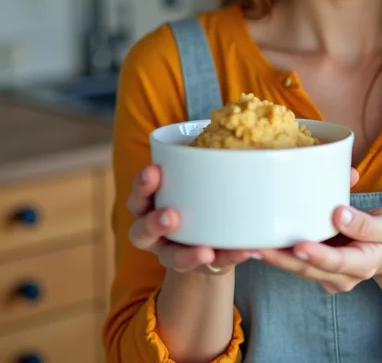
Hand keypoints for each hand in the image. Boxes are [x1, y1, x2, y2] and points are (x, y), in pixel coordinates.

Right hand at [126, 165, 254, 274]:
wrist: (210, 241)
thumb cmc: (200, 195)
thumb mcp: (198, 176)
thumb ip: (208, 156)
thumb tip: (241, 112)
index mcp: (150, 203)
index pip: (138, 194)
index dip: (142, 185)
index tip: (153, 171)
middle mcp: (154, 232)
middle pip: (141, 231)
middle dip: (154, 222)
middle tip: (170, 215)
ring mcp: (173, 254)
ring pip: (170, 257)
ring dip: (185, 254)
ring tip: (204, 251)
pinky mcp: (200, 268)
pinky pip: (210, 269)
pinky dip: (226, 260)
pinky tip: (243, 251)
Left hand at [259, 201, 381, 294]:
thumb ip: (367, 222)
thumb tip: (339, 213)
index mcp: (363, 264)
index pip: (336, 262)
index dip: (317, 255)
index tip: (299, 244)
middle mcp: (343, 277)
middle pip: (307, 269)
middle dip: (280, 259)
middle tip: (256, 246)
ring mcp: (328, 277)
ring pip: (296, 269)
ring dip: (272, 258)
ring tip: (246, 244)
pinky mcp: (317, 270)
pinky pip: (294, 264)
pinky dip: (276, 254)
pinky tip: (254, 242)